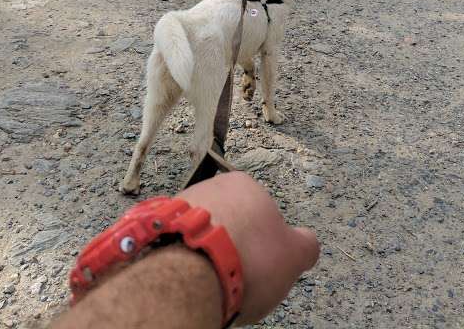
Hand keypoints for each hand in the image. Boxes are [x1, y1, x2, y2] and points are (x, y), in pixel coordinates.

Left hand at [178, 172, 318, 324]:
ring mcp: (179, 205)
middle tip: (240, 274)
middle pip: (229, 222)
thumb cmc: (246, 259)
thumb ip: (306, 245)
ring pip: (202, 233)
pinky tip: (193, 278)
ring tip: (215, 279)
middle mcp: (210, 187)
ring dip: (208, 253)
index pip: (261, 212)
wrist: (192, 273)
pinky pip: (178, 245)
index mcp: (245, 185)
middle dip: (234, 246)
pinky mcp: (157, 227)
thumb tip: (307, 244)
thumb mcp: (295, 254)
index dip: (265, 243)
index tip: (262, 265)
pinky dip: (186, 260)